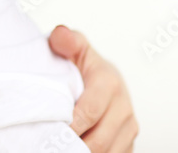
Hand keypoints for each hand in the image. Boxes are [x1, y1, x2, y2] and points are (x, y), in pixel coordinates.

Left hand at [49, 25, 137, 152]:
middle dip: (73, 146)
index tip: (48, 132)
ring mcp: (129, 127)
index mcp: (110, 82)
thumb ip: (66, 40)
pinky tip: (74, 150)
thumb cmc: (82, 64)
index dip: (68, 127)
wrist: (101, 78)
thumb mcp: (74, 47)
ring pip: (106, 152)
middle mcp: (124, 107)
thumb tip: (60, 36)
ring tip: (60, 149)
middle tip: (51, 147)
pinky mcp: (128, 143)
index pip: (88, 113)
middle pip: (98, 140)